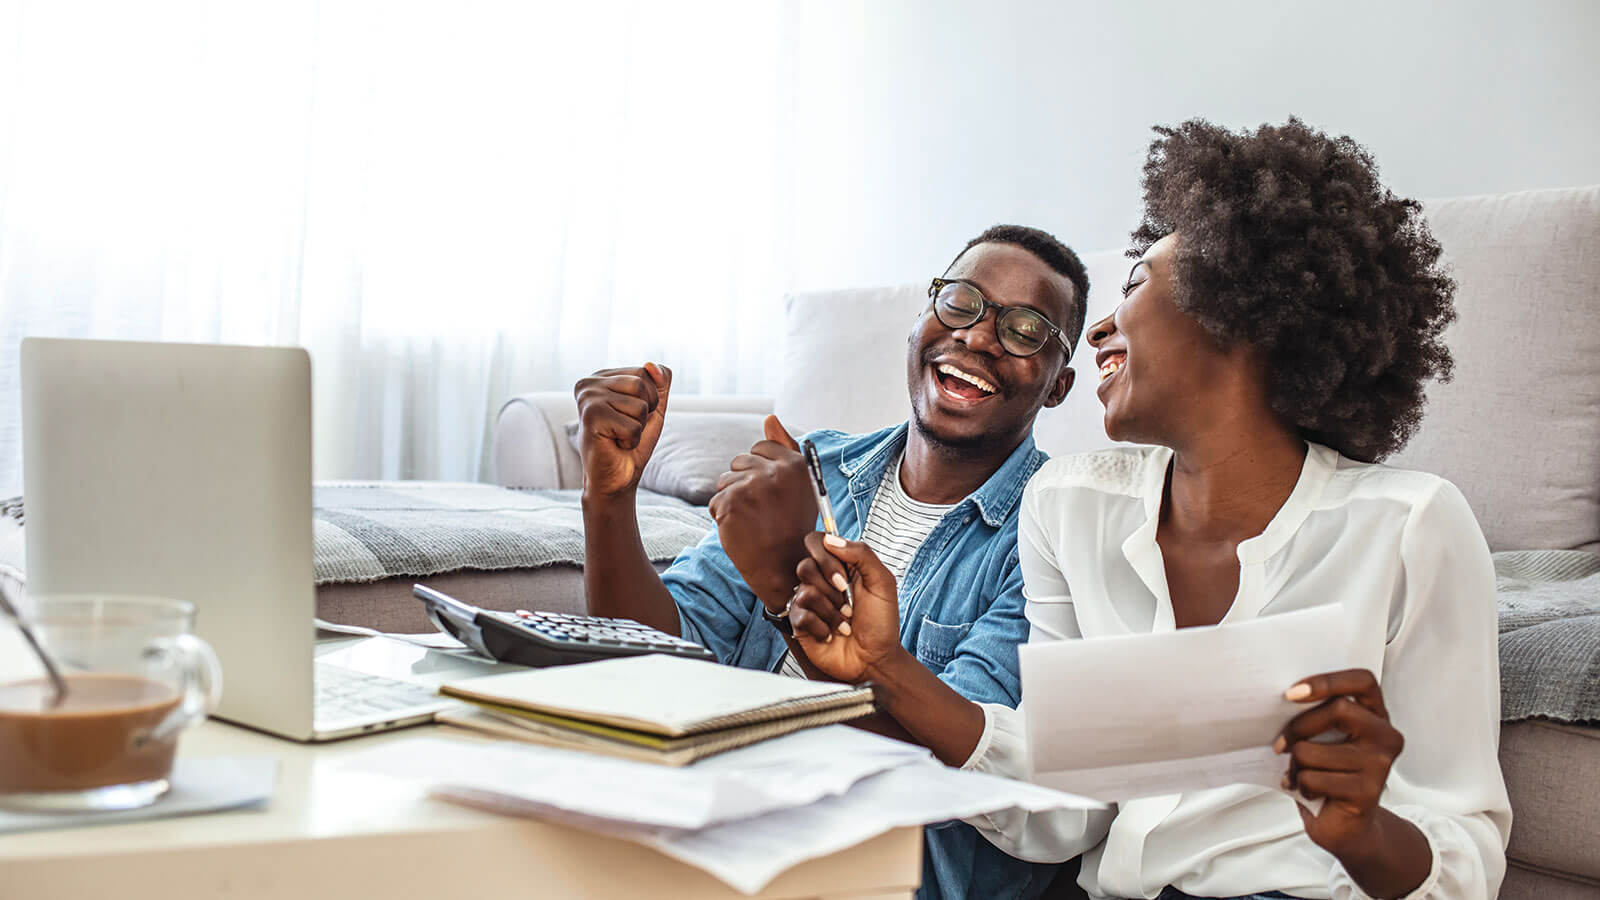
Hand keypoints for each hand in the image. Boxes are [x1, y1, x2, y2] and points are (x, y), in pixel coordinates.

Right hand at [573, 363, 670, 498]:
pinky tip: (614, 444)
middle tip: (626, 427)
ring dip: (638, 427)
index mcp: (603, 376)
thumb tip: (651, 365)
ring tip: (619, 436)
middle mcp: (589, 382)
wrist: (615, 478)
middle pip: (643, 383)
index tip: (630, 415)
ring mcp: (587, 398)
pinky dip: (631, 440)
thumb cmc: (632, 442)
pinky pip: (633, 425)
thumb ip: (659, 382)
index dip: (650, 399)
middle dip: (646, 411)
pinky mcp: (590, 416)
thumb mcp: (653, 407)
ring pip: (640, 405)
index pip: (646, 371)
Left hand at [706, 416, 816, 610]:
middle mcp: (775, 472)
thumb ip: (785, 448)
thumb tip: (769, 417)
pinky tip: (742, 531)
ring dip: (732, 500)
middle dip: (743, 483)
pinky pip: (715, 502)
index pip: (761, 448)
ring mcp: (752, 487)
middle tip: (761, 511)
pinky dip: (723, 518)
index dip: (759, 469)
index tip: (769, 492)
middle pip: (739, 461)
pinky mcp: (731, 504)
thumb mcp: (798, 486)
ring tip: (752, 521)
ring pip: (725, 481)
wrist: (784, 568)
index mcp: (795, 465)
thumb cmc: (791, 526)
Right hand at [789, 533, 902, 683]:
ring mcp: (809, 602)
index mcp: (840, 567)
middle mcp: (821, 581)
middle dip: (831, 589)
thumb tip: (831, 540)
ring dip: (831, 611)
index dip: (825, 557)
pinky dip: (822, 626)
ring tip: (844, 622)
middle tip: (849, 604)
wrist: (876, 659)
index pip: (816, 543)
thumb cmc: (881, 623)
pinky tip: (832, 634)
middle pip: (805, 566)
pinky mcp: (800, 623)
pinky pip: (800, 614)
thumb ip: (862, 554)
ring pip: (804, 592)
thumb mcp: (882, 582)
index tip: (843, 577)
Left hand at [1277, 669, 1407, 857]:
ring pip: (1314, 749)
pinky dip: (1300, 785)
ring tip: (1299, 773)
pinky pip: (1314, 778)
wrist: (1345, 825)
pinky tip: (1307, 791)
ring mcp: (1380, 765)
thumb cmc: (1328, 773)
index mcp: (1376, 715)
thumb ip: (1317, 716)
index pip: (1363, 681)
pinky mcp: (1367, 792)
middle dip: (1298, 726)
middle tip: (1280, 744)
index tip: (1292, 693)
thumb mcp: (1324, 738)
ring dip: (1295, 764)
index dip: (1328, 681)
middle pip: (1337, 709)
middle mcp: (1386, 736)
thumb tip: (1277, 700)